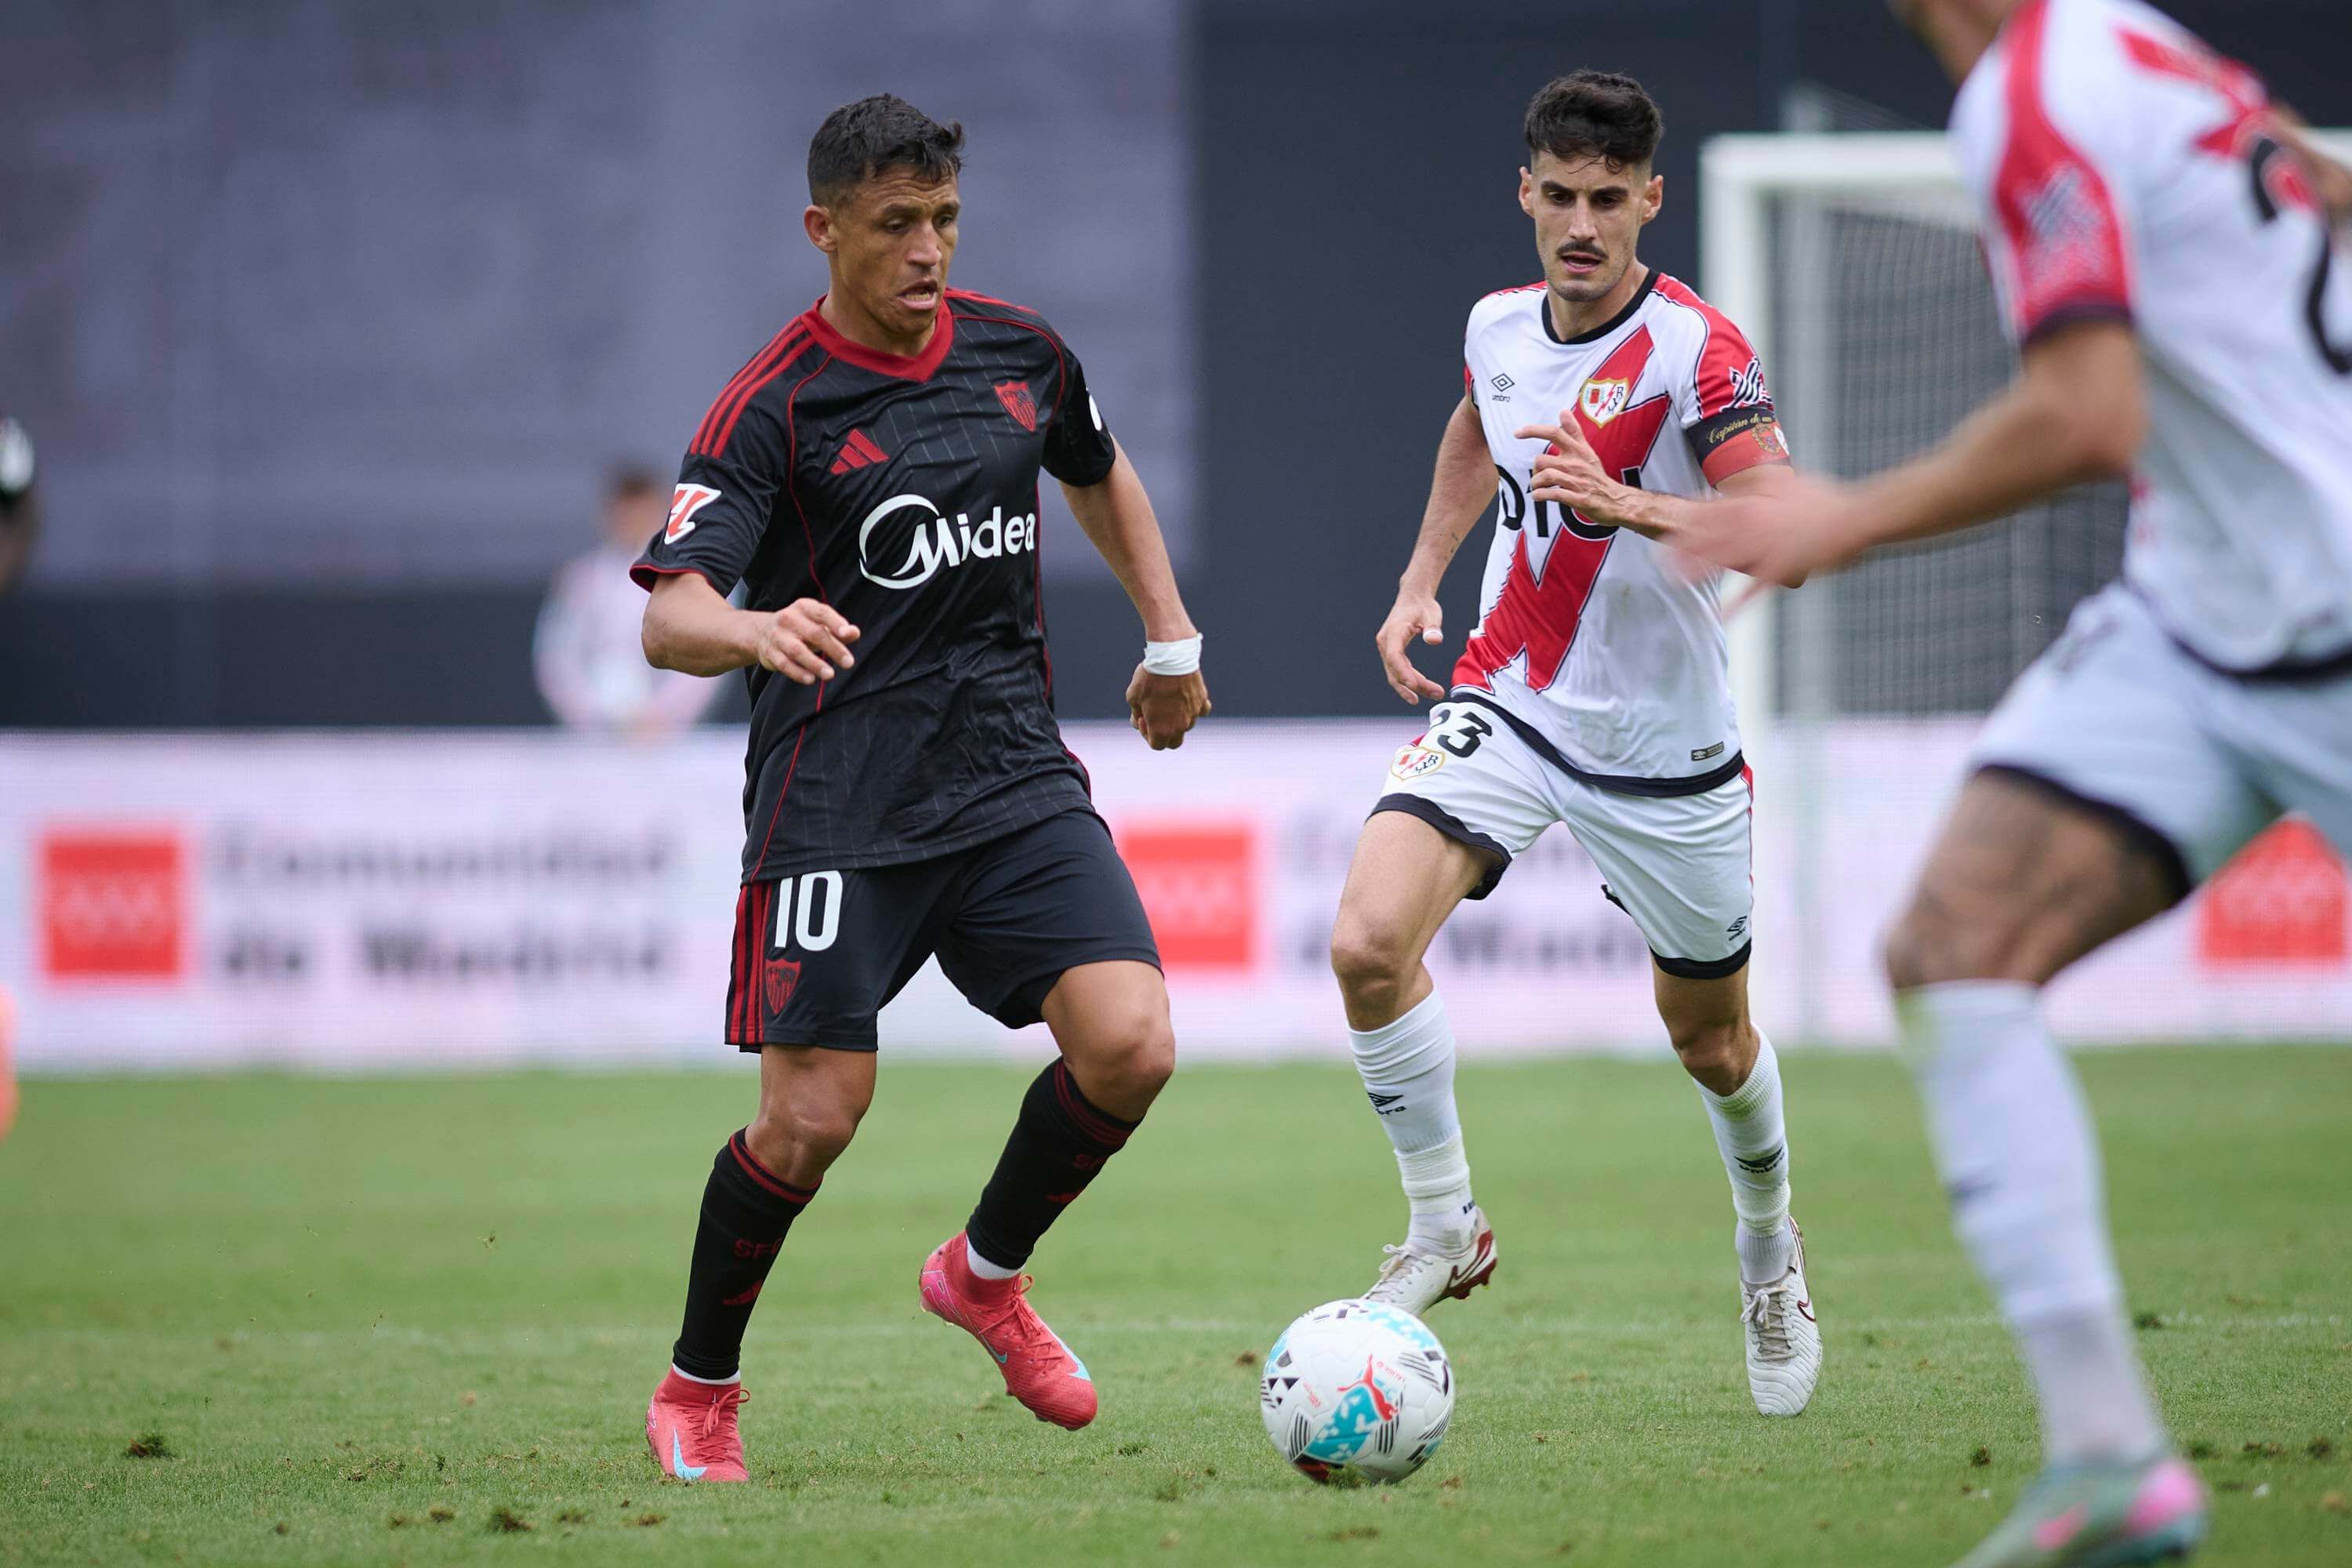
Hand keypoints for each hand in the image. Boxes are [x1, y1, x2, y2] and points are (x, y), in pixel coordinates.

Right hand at [751, 598, 859, 684]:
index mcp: (804, 607)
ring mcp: (778, 636)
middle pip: (814, 633)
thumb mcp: (818, 623)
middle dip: (833, 649)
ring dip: (815, 663)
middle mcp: (789, 618)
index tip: (848, 634)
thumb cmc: (799, 628)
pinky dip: (798, 673)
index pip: (822, 613)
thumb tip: (854, 633)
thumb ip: (838, 629)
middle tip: (849, 663)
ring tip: (830, 674)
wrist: (762, 631)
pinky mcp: (770, 652)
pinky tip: (811, 679)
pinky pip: (784, 664)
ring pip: (797, 650)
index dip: (835, 623)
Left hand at [1126, 666, 1209, 748]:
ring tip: (1167, 700)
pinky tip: (1185, 698)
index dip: (1146, 735)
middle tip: (1156, 718)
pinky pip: (1201, 710)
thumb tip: (1140, 720)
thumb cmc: (1149, 678)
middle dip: (1164, 735)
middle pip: (1174, 742)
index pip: (1156, 745)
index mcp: (1161, 730)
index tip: (1143, 718)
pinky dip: (1194, 708)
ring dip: (1177, 719)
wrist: (1170, 657)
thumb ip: (1136, 714)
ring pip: (1187, 726)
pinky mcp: (1202, 700)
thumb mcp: (1133, 697)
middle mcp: (1180, 726)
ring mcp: (1194, 714)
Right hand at [1375, 589, 1447, 704]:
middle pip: (1395, 670)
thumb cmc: (1422, 605)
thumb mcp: (1431, 614)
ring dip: (1411, 687)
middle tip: (1436, 693)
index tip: (1415, 686)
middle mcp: (1385, 642)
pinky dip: (1408, 681)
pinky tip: (1419, 690)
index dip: (1404, 673)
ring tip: (1432, 694)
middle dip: (1414, 685)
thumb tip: (1434, 640)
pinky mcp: (1391, 651)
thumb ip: (1433, 628)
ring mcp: (1387, 648)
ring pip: (1395, 673)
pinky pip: (1397, 670)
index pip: (1395, 657)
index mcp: (1393, 632)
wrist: (1413, 597)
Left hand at [1516, 411, 1630, 525]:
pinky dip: (1541, 495)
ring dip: (1536, 484)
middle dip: (1534, 469)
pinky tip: (1539, 496)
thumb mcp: (1587, 451)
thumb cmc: (1596, 476)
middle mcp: (1576, 463)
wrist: (1616, 500)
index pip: (1555, 432)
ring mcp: (1577, 481)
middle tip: (1538, 476)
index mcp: (1578, 450)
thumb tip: (1564, 412)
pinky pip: (1553, 494)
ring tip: (1538, 487)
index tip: (1517, 433)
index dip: (1534, 430)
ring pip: (1546, 476)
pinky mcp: (1578, 498)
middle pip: (1542, 459)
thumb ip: (1574, 432)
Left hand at [1669, 471, 1860, 589]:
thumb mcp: (1784, 481)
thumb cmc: (1822, 499)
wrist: (1854, 517)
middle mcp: (1753, 525)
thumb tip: (1732, 483)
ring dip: (1697, 570)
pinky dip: (1738, 603)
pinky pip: (1755, 589)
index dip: (1686, 521)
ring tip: (1674, 579)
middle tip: (1658, 556)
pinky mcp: (1783, 569)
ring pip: (1725, 560)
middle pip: (1708, 537)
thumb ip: (1754, 482)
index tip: (1666, 527)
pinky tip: (1721, 615)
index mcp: (1753, 503)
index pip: (1710, 511)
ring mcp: (1767, 549)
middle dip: (1682, 547)